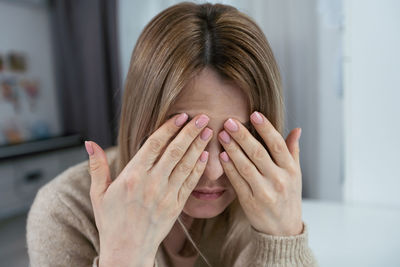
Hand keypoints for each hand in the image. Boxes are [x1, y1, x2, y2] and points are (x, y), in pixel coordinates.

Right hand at [85, 113, 211, 266]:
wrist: (126, 250)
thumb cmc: (111, 221)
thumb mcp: (98, 193)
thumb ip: (97, 166)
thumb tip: (89, 142)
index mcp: (133, 176)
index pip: (155, 144)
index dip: (170, 127)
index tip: (181, 115)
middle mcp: (152, 183)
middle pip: (175, 151)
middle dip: (190, 132)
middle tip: (203, 117)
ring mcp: (167, 195)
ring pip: (186, 165)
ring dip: (199, 146)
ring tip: (208, 131)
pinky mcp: (176, 207)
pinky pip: (190, 183)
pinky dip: (199, 169)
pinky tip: (205, 156)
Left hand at [217, 111, 302, 235]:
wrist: (283, 230)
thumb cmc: (289, 197)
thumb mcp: (296, 175)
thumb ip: (293, 151)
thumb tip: (296, 129)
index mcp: (291, 170)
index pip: (277, 145)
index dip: (266, 128)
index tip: (254, 114)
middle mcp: (279, 180)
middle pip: (258, 153)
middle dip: (242, 136)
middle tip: (229, 121)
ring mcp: (264, 192)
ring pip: (246, 166)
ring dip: (232, 149)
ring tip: (222, 134)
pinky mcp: (250, 203)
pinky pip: (238, 182)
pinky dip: (229, 168)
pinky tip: (222, 156)